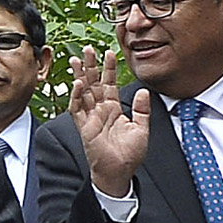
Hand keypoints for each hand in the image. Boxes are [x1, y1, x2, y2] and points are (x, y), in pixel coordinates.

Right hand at [67, 49, 152, 197]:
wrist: (119, 173)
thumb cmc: (129, 155)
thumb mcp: (141, 129)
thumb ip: (142, 110)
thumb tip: (145, 91)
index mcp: (113, 109)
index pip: (109, 84)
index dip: (109, 69)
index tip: (110, 53)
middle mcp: (100, 110)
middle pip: (93, 83)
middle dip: (91, 66)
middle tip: (88, 49)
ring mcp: (91, 118)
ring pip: (83, 92)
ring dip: (80, 75)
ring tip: (77, 59)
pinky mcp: (84, 127)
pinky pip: (78, 109)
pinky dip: (77, 96)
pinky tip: (79, 83)